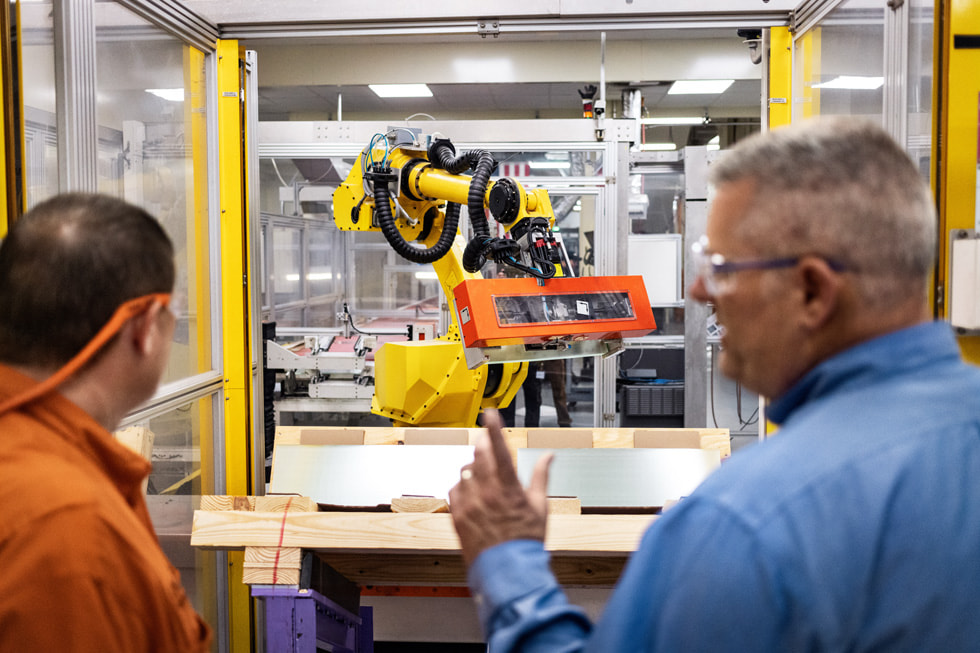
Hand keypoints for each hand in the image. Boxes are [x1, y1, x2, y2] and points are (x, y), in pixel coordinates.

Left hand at [449, 409, 553, 565]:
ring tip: (484, 476)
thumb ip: (542, 477)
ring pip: (465, 471)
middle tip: (485, 438)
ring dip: (473, 467)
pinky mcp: (458, 515)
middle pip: (479, 454)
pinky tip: (472, 494)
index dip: (494, 428)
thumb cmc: (526, 541)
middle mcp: (487, 492)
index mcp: (509, 488)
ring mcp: (470, 503)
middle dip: (482, 442)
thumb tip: (549, 456)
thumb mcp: (541, 507)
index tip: (489, 413)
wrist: (507, 570)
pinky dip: (462, 487)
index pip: (500, 450)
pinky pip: (454, 490)